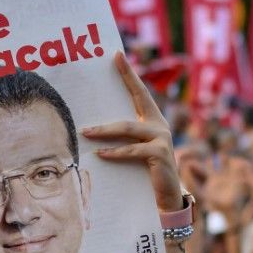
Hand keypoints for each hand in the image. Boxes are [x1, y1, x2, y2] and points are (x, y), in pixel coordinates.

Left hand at [80, 52, 183, 213]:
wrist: (166, 197)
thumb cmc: (146, 172)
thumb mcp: (135, 149)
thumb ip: (123, 136)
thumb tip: (92, 126)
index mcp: (153, 121)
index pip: (140, 93)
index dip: (129, 74)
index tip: (117, 55)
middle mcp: (160, 126)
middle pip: (139, 99)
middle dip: (125, 79)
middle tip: (110, 64)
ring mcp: (162, 139)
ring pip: (128, 128)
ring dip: (104, 130)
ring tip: (86, 132)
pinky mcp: (160, 154)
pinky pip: (132, 151)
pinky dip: (115, 153)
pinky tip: (100, 154)